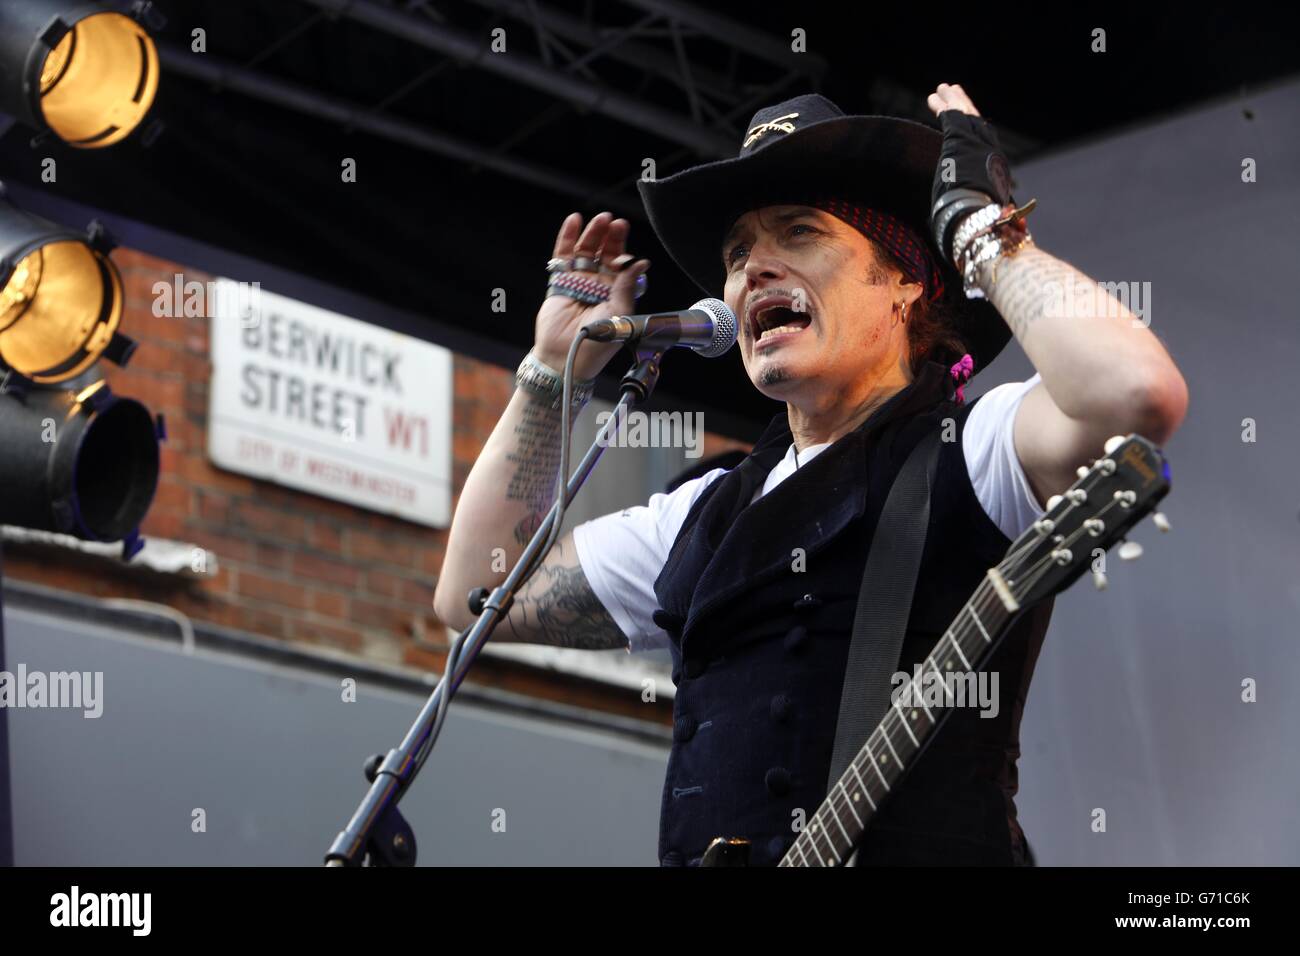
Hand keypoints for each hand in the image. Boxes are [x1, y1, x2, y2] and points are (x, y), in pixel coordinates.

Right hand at [535, 211, 651, 379]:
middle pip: (604, 253)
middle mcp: (598, 285)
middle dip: (610, 237)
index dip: (623, 249)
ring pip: (586, 251)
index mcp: (616, 293)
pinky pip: (563, 257)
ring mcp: (579, 282)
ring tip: (600, 219)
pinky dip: (567, 238)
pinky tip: (573, 221)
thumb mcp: (619, 313)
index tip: (625, 238)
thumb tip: (641, 263)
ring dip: (592, 233)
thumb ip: (627, 287)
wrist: (567, 357)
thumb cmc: (597, 342)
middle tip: (615, 222)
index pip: (621, 264)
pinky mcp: (560, 282)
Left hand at [925, 82, 1015, 261]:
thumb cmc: (977, 235)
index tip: (964, 128)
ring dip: (953, 102)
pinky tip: (936, 95)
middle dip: (964, 110)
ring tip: (942, 89)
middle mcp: (989, 156)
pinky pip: (952, 117)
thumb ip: (968, 227)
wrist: (980, 224)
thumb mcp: (973, 226)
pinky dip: (945, 105)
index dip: (973, 136)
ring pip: (964, 117)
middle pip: (976, 127)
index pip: (981, 149)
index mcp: (992, 175)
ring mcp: (977, 147)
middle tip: (954, 96)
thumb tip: (958, 250)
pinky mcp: (961, 142)